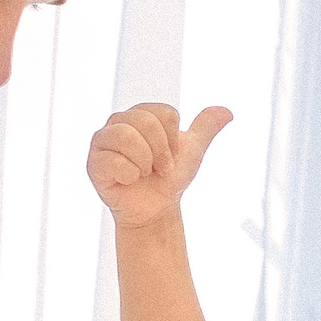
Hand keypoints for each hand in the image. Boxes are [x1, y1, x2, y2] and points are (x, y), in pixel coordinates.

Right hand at [87, 103, 231, 229]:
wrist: (156, 208)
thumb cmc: (169, 178)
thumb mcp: (192, 151)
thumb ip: (206, 127)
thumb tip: (227, 111)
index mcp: (141, 113)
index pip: (164, 114)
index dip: (173, 140)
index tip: (171, 155)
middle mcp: (118, 122)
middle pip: (145, 121)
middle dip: (160, 151)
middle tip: (160, 168)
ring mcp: (103, 140)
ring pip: (126, 136)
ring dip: (144, 162)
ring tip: (144, 173)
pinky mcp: (93, 162)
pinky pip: (113, 161)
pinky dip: (129, 175)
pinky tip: (128, 180)